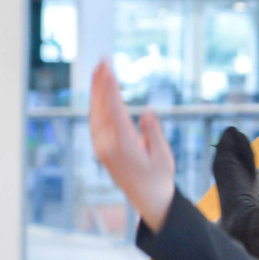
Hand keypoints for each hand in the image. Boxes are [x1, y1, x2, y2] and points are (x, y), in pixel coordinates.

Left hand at [89, 61, 175, 231]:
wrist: (148, 199)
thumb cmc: (159, 177)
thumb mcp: (163, 156)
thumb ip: (154, 133)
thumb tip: (146, 113)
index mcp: (123, 146)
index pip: (114, 110)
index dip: (110, 87)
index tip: (108, 69)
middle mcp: (107, 145)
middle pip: (100, 107)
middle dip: (100, 83)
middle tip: (102, 61)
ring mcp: (101, 147)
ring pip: (95, 113)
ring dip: (96, 91)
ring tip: (99, 70)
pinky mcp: (101, 148)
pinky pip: (95, 120)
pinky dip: (96, 103)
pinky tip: (99, 92)